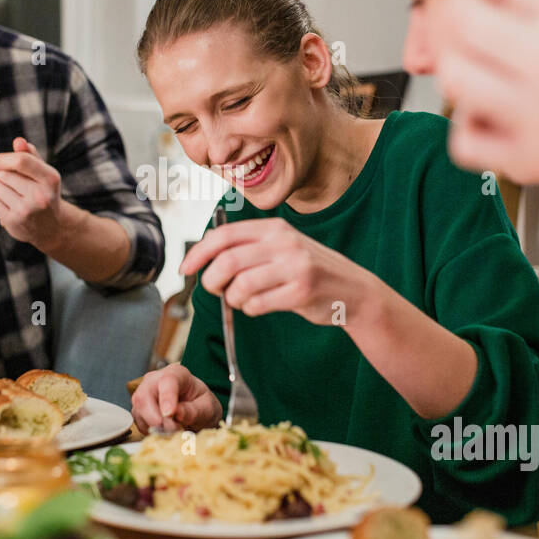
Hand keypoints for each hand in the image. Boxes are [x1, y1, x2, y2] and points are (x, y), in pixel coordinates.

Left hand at [0, 137, 66, 248]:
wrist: (51, 227)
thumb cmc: (44, 193)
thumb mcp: (43, 173)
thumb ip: (30, 155)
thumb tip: (18, 141)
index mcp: (50, 179)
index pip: (21, 161)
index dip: (2, 158)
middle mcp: (40, 196)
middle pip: (4, 174)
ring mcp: (25, 211)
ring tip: (2, 185)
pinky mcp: (12, 222)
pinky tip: (2, 197)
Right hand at [130, 363, 221, 433]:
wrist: (197, 411)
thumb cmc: (202, 405)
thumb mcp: (207, 408)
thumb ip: (193, 411)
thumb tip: (176, 413)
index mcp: (177, 373)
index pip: (167, 381)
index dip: (166, 398)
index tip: (169, 414)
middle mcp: (156, 380)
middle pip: (144, 396)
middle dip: (155, 418)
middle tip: (173, 430)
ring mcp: (145, 394)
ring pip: (139, 412)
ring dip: (155, 427)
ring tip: (175, 430)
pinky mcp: (140, 410)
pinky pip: (139, 422)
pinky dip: (152, 431)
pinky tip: (166, 431)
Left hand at [180, 217, 371, 324]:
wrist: (353, 290)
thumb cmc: (309, 270)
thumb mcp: (282, 247)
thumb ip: (249, 248)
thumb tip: (204, 260)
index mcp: (274, 228)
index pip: (224, 235)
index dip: (198, 253)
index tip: (185, 269)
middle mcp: (284, 243)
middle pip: (228, 261)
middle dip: (211, 281)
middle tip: (215, 290)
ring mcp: (295, 267)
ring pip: (240, 285)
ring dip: (233, 299)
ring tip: (242, 300)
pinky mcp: (302, 292)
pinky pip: (258, 305)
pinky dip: (250, 310)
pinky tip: (259, 306)